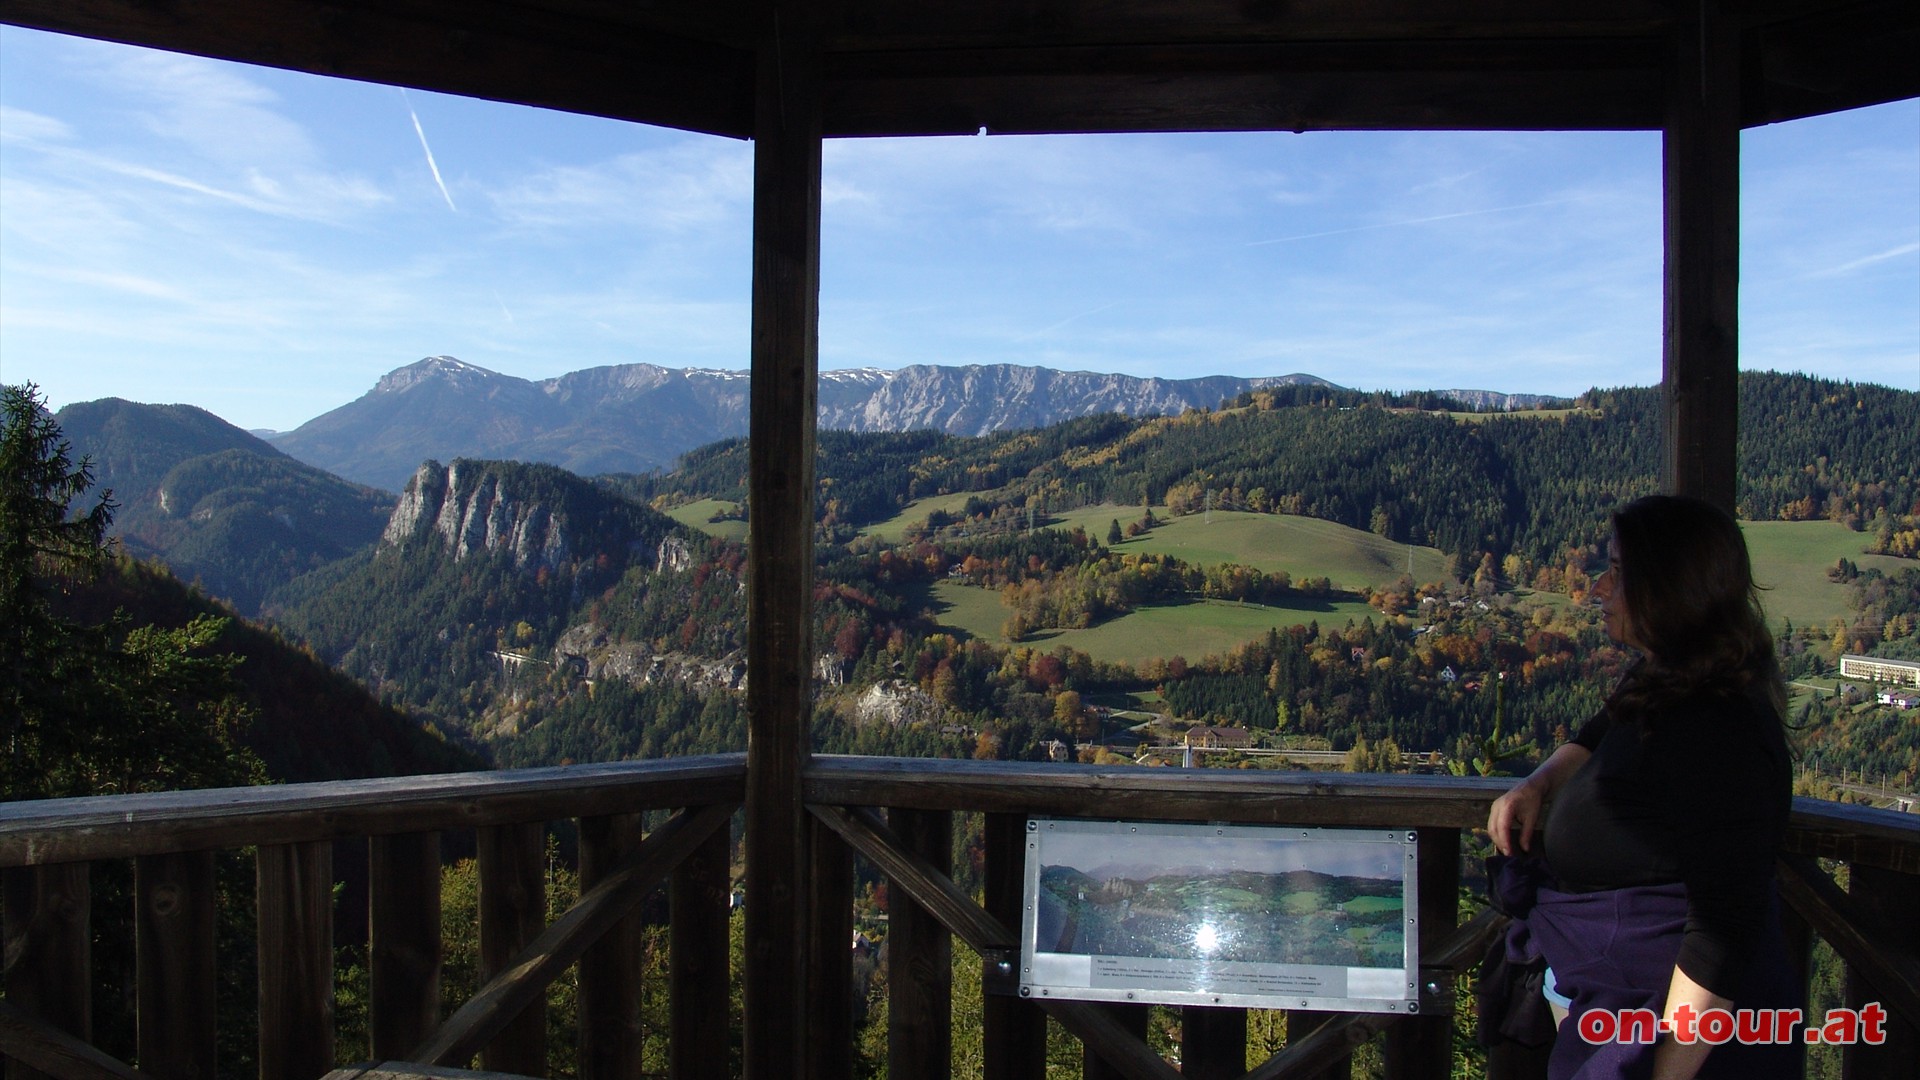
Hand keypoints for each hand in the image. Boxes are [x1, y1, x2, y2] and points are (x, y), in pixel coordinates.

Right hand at [1486, 742, 1589, 856]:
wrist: (1531, 785)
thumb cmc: (1533, 800)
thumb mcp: (1532, 818)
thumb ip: (1527, 834)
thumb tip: (1524, 850)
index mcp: (1507, 806)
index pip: (1502, 828)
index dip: (1505, 842)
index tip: (1510, 853)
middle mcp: (1497, 806)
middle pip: (1493, 829)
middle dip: (1500, 843)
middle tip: (1509, 855)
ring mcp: (1494, 806)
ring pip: (1490, 827)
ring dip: (1497, 839)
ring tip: (1506, 850)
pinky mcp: (1494, 808)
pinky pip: (1492, 824)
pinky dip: (1496, 834)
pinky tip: (1503, 841)